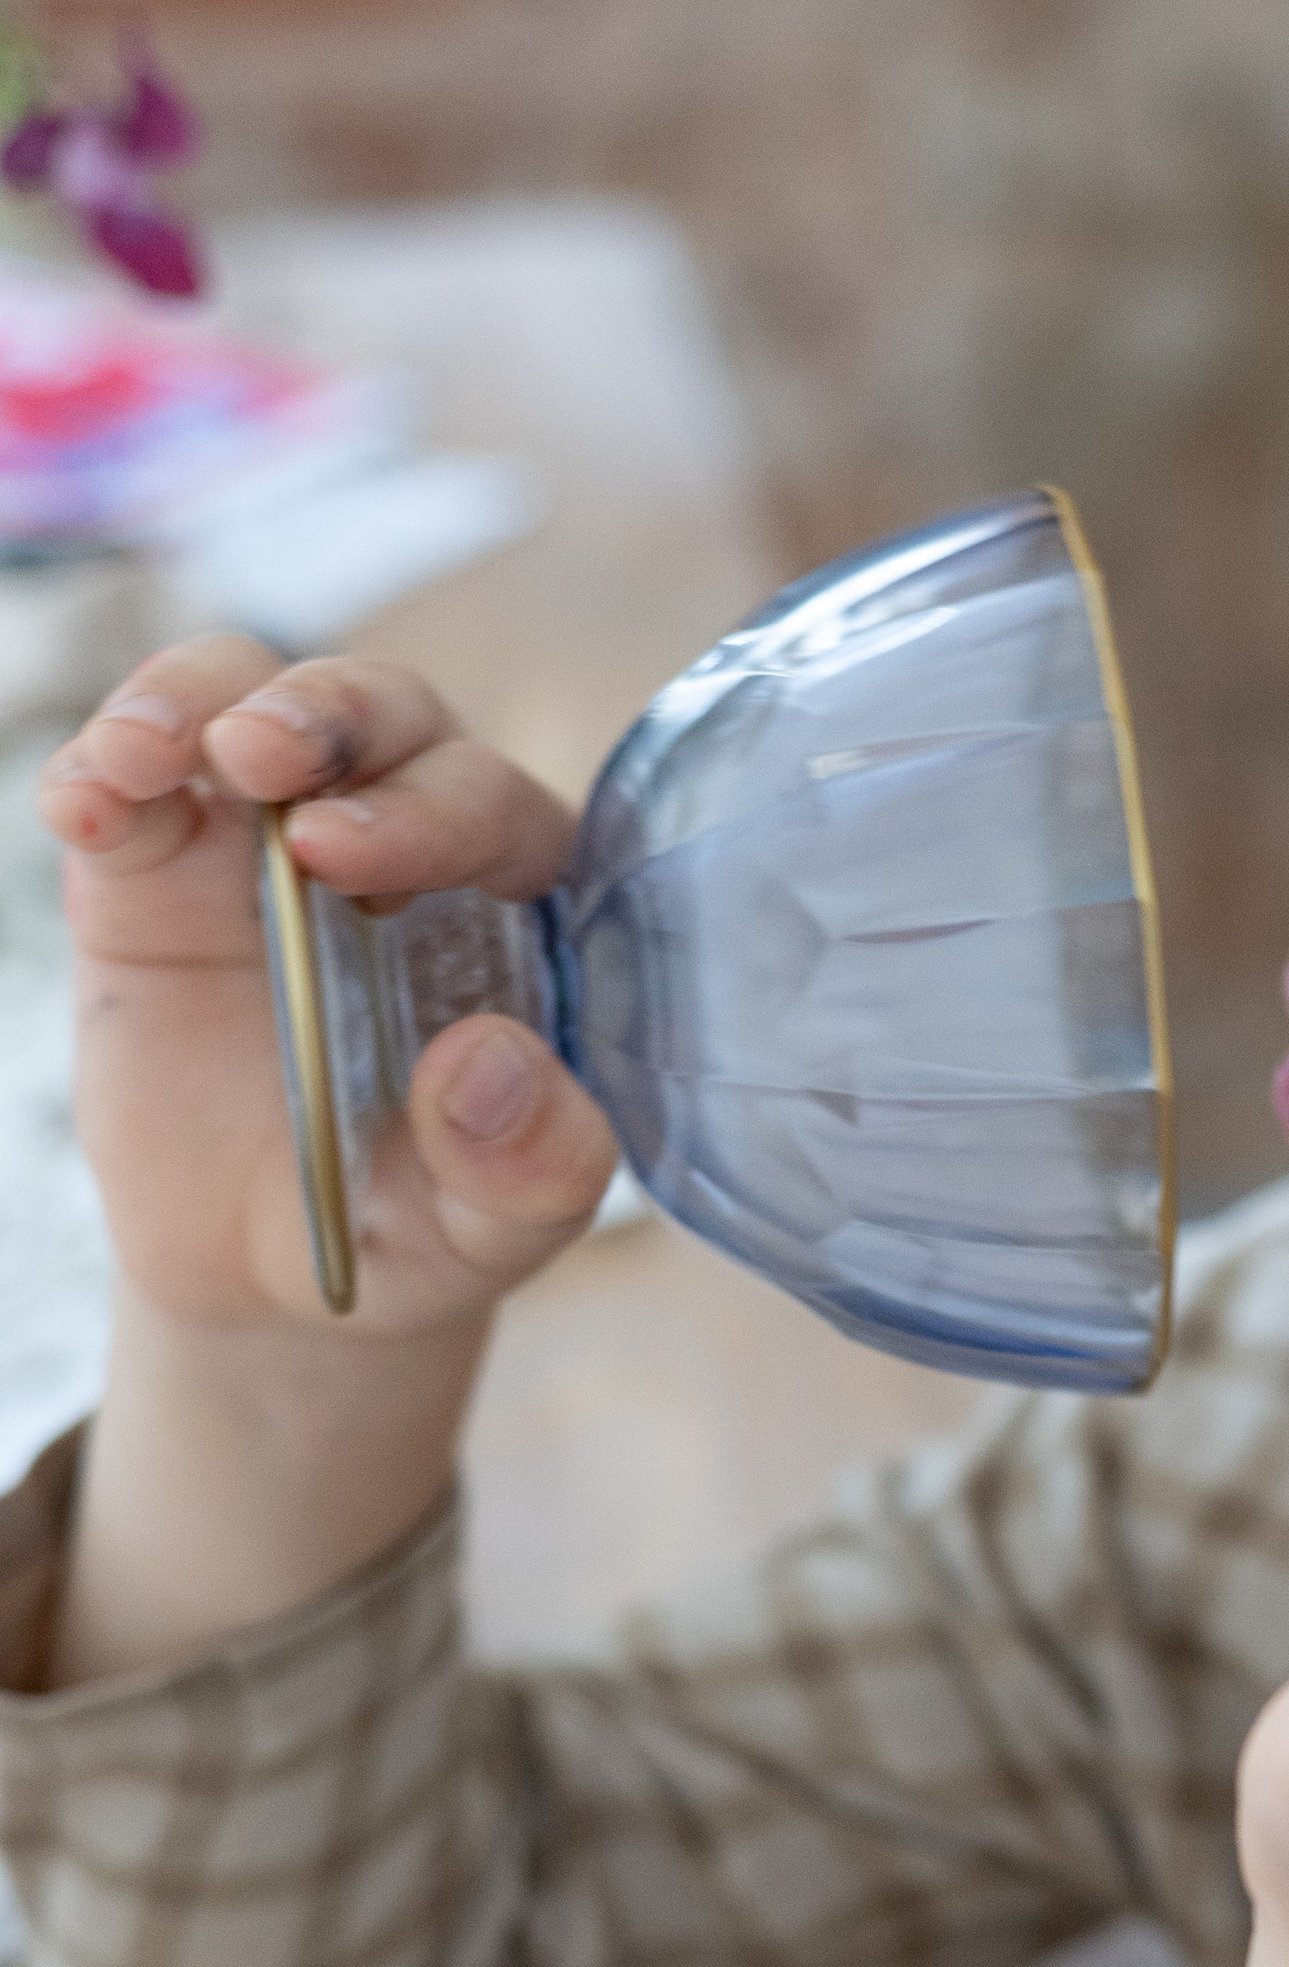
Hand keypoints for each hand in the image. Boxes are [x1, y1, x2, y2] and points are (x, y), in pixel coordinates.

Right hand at [42, 633, 616, 1340]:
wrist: (269, 1270)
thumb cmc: (409, 1229)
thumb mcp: (487, 1235)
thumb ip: (526, 1165)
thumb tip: (492, 1060)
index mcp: (512, 908)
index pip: (500, 810)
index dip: (436, 808)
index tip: (350, 854)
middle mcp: (401, 837)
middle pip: (385, 715)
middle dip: (326, 714)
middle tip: (261, 759)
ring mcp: (268, 838)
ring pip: (249, 696)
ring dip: (198, 699)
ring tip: (140, 753)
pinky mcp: (155, 865)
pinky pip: (131, 780)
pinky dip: (102, 768)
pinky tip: (84, 806)